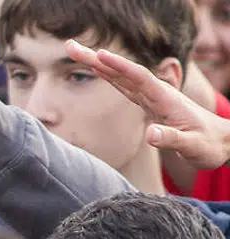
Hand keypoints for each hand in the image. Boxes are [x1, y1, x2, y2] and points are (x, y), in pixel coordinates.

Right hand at [66, 40, 229, 169]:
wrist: (222, 141)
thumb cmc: (208, 144)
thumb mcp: (191, 145)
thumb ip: (170, 138)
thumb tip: (150, 134)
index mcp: (166, 99)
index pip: (138, 78)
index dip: (119, 67)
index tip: (99, 56)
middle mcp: (157, 93)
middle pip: (122, 72)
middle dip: (96, 59)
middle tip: (70, 46)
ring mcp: (152, 97)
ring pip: (120, 76)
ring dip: (98, 64)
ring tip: (75, 52)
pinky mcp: (149, 104)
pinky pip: (124, 86)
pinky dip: (109, 76)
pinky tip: (98, 69)